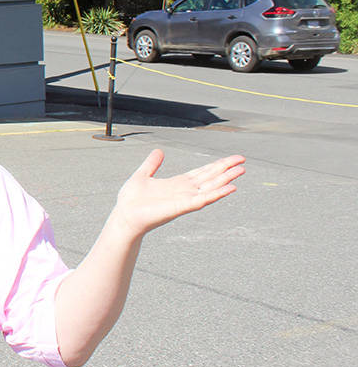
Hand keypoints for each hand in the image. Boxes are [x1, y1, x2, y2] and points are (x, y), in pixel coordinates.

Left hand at [113, 149, 243, 237]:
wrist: (124, 215)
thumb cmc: (131, 200)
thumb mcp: (142, 175)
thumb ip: (151, 164)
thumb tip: (159, 151)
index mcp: (177, 184)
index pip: (202, 172)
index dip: (216, 165)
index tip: (231, 159)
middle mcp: (184, 191)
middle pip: (210, 178)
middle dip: (226, 169)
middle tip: (243, 160)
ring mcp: (184, 200)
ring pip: (210, 187)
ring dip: (226, 179)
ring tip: (241, 170)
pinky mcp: (181, 207)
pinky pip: (202, 200)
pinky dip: (216, 194)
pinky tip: (230, 188)